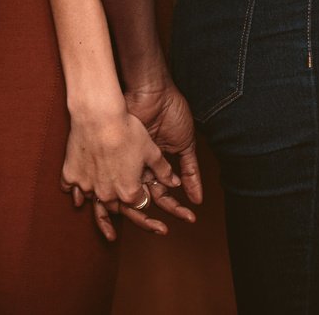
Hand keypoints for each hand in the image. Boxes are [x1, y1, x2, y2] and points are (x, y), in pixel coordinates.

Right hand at [61, 98, 179, 241]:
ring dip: (98, 204)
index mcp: (129, 192)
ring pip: (93, 201)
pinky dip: (74, 191)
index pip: (138, 204)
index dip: (143, 197)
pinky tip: (77, 194)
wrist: (97, 114)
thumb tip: (174, 182)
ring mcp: (86, 186)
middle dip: (121, 204)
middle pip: (115, 206)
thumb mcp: (150, 150)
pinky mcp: (71, 175)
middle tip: (123, 205)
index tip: (144, 192)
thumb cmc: (126, 130)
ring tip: (100, 216)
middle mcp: (106, 194)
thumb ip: (162, 170)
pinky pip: (70, 189)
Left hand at [117, 82, 202, 222]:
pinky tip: (143, 205)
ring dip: (148, 210)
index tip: (190, 218)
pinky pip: (124, 179)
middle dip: (166, 211)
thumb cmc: (170, 112)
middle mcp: (141, 165)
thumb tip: (197, 196)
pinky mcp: (120, 155)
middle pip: (150, 197)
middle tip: (176, 225)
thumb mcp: (185, 145)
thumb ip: (190, 171)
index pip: (165, 192)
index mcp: (156, 163)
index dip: (176, 207)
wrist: (154, 93)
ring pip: (137, 193)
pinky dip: (130, 194)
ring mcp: (129, 161)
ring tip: (159, 224)